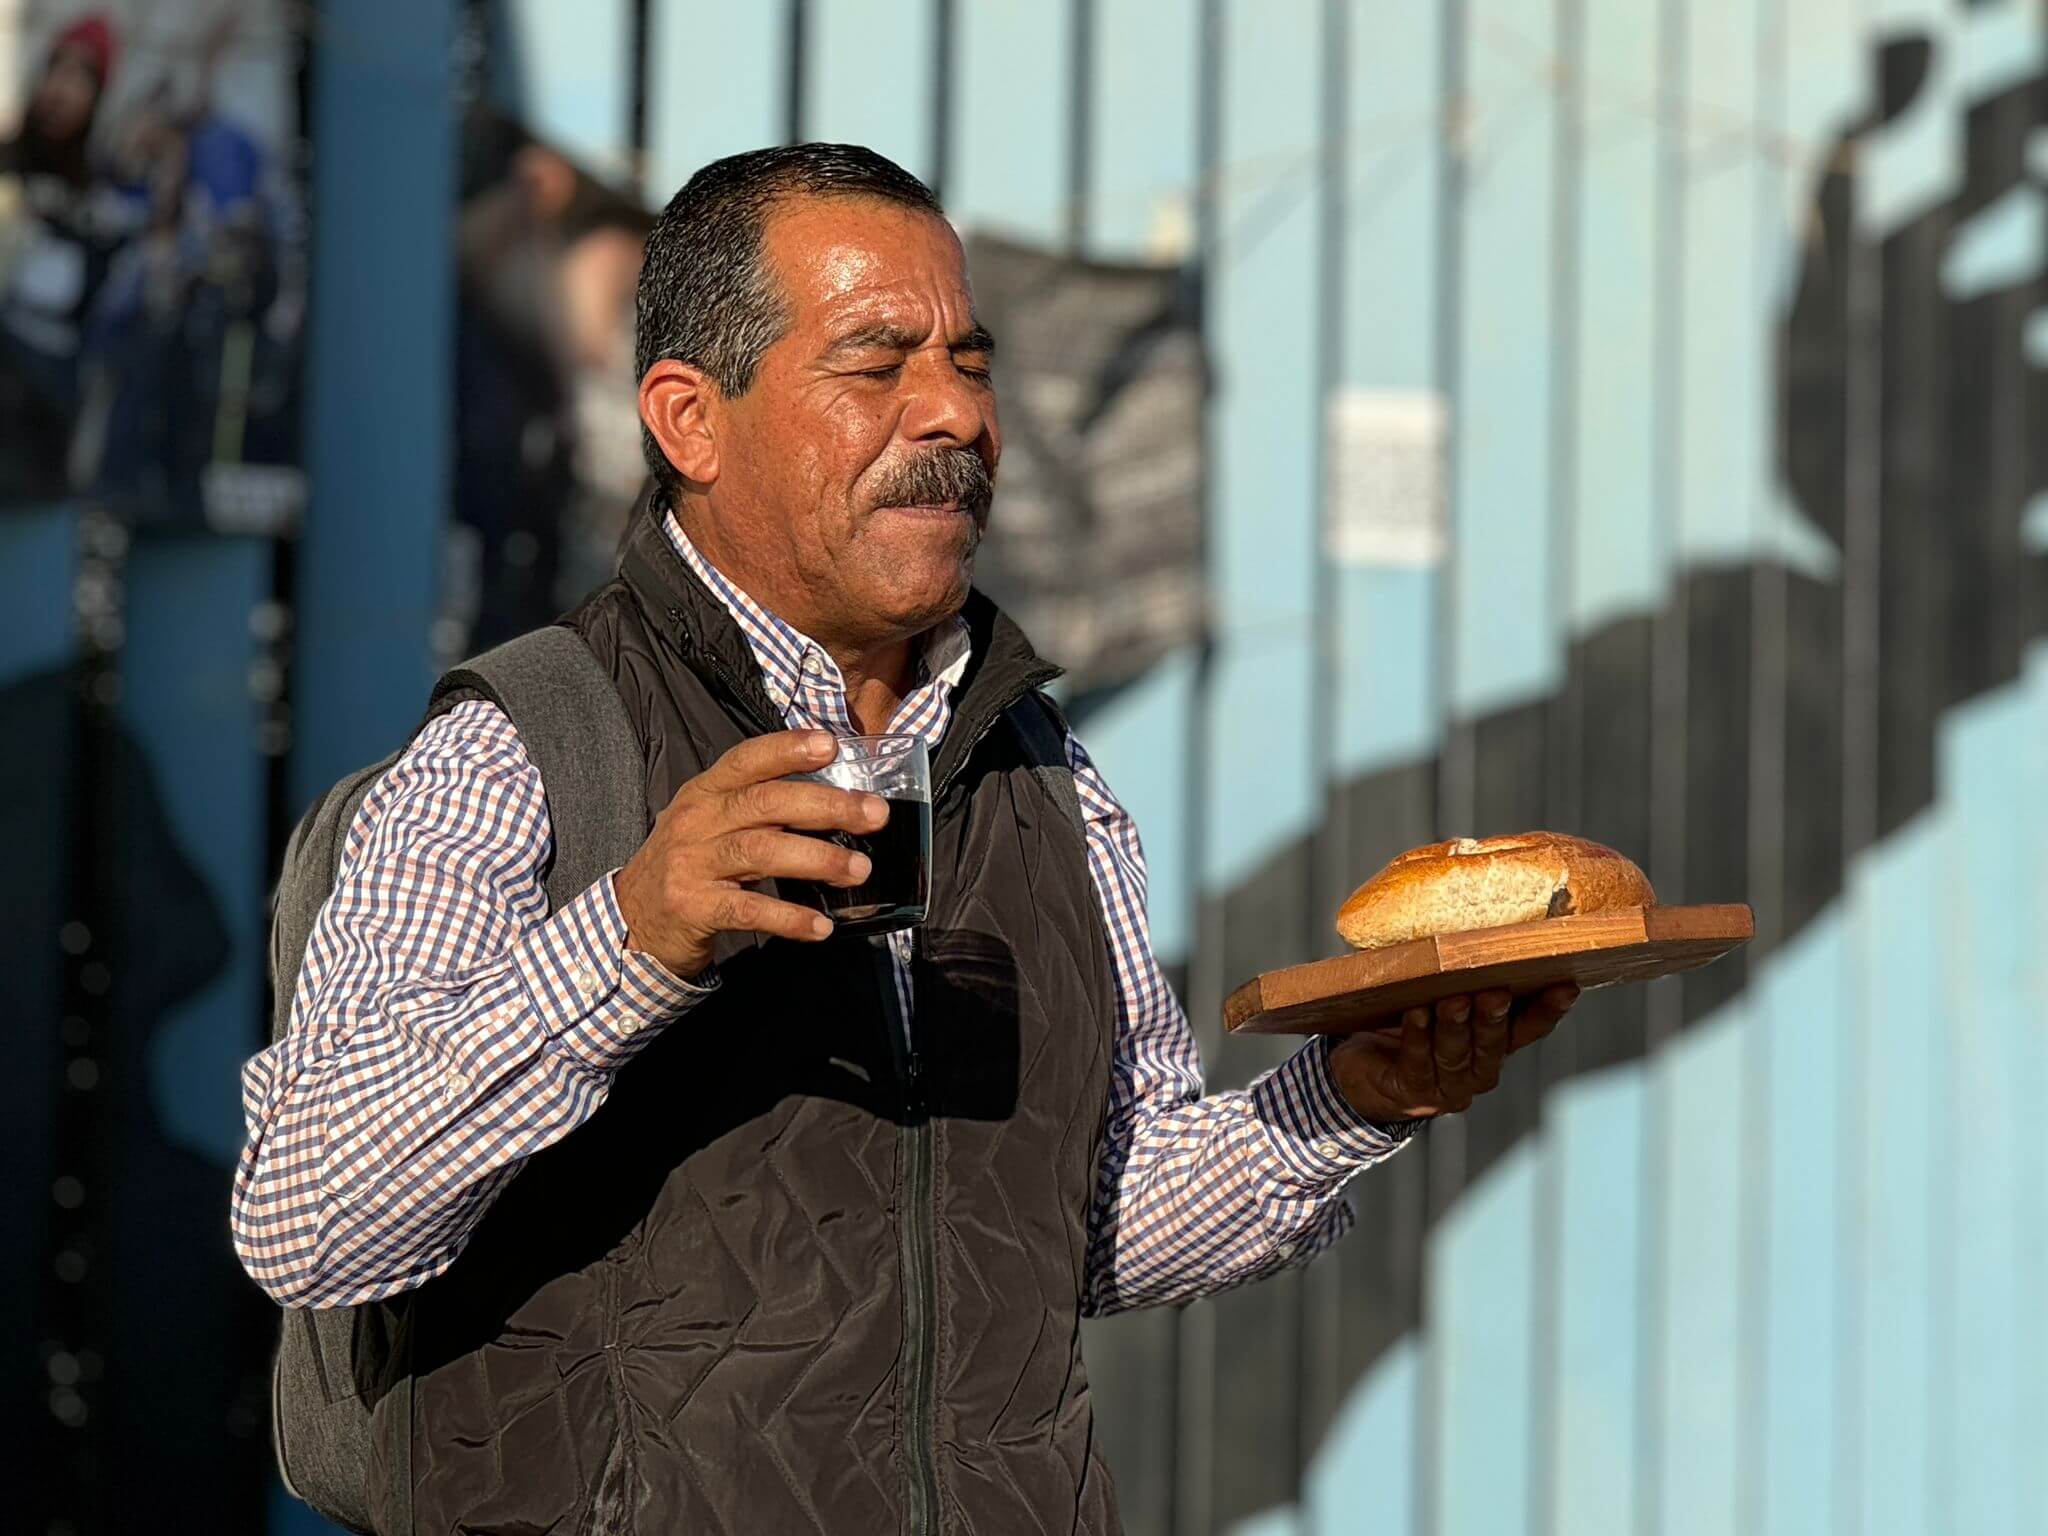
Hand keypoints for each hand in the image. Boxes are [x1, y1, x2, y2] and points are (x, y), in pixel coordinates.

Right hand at [613, 729, 886, 979]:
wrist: (634, 917)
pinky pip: (749, 910)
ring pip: (762, 851)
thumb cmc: (691, 863)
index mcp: (705, 791)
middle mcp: (697, 820)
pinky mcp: (693, 907)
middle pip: (766, 803)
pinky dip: (789, 918)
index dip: (787, 749)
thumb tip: (840, 802)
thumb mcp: (712, 822)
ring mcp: (692, 863)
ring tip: (860, 869)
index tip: (831, 745)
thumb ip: (760, 807)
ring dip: (818, 859)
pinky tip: (821, 926)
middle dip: (827, 806)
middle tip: (875, 815)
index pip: (747, 759)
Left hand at [1327, 985, 1579, 1121]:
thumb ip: (1462, 977)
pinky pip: (1417, 1061)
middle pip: (1493, 1043)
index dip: (1548, 1010)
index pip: (1529, 1028)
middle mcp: (1479, 1069)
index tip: (1566, 985)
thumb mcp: (1441, 998)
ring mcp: (1448, 1085)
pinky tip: (1415, 1014)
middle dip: (1494, 1017)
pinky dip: (1417, 1036)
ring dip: (1455, 1025)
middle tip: (1495, 992)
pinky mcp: (1413, 1090)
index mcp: (1494, 1044)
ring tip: (1452, 1000)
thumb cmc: (1408, 1026)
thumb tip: (1478, 925)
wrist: (1363, 1071)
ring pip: (1456, 1052)